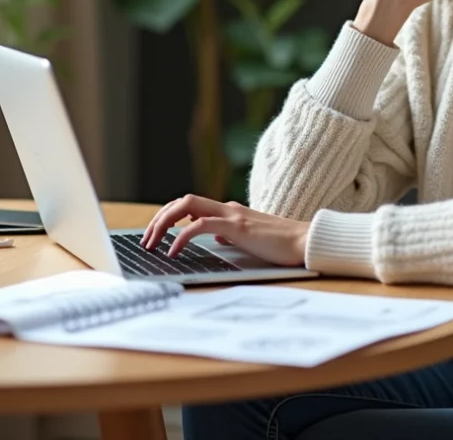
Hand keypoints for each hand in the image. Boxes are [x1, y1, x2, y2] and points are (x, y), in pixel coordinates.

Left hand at [142, 195, 309, 266]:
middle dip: (158, 219)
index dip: (167, 216)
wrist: (306, 242)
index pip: (189, 205)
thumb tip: (216, 238)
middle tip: (146, 240)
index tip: (155, 235)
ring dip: (163, 224)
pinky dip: (182, 236)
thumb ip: (231, 235)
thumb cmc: (282, 245)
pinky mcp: (237, 227)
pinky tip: (174, 251)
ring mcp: (232, 215)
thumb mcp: (250, 239)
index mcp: (229, 211)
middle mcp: (228, 208)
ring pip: (186, 206)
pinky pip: (201, 226)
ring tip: (152, 244)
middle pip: (182, 201)